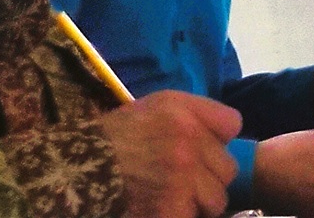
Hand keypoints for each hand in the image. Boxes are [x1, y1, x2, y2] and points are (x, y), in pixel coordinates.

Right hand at [99, 90, 241, 217]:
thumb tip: (227, 133)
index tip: (206, 146)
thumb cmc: (118, 135)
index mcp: (182, 110)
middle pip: (228, 167)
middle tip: (185, 178)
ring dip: (199, 202)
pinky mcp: (174, 208)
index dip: (219, 138)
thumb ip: (191, 114)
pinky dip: (180, 215)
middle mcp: (188, 140)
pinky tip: (162, 207)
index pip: (232, 123)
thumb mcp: (154, 107)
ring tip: (173, 195)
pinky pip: (194, 217)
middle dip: (210, 176)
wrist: (82, 168)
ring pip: (217, 199)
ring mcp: (183, 177)